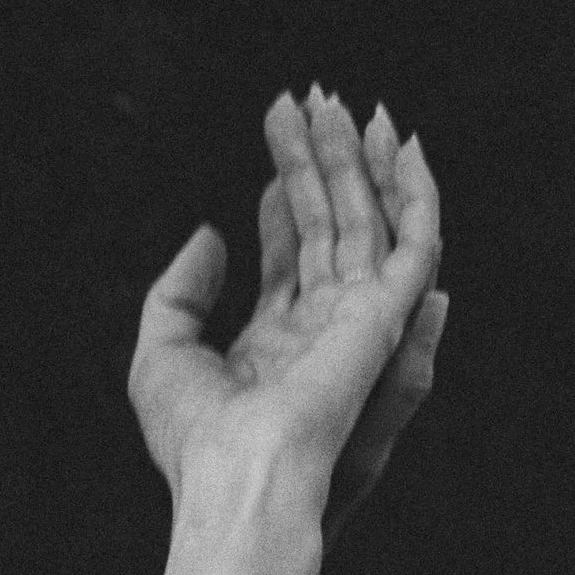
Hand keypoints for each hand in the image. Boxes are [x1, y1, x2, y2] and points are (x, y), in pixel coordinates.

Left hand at [127, 88, 445, 533]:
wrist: (240, 476)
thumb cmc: (196, 439)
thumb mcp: (159, 357)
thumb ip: (178, 292)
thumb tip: (211, 233)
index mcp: (273, 346)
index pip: (288, 255)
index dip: (283, 197)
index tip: (274, 146)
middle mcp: (320, 331)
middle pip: (326, 225)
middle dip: (318, 161)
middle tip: (308, 98)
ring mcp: (356, 322)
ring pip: (365, 221)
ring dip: (357, 159)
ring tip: (341, 100)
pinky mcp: (387, 315)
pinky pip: (413, 242)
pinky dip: (415, 192)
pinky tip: (403, 143)